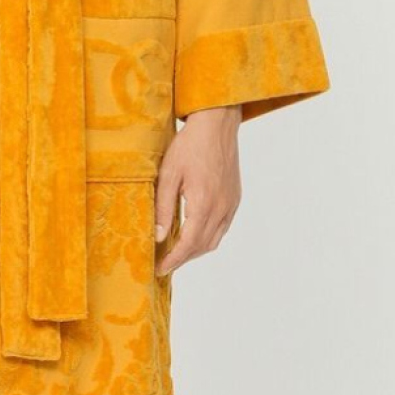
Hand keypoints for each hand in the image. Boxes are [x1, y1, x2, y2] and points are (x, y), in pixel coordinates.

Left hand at [154, 103, 242, 275]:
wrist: (217, 124)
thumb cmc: (190, 145)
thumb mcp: (168, 174)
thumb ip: (163, 207)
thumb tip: (159, 236)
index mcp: (204, 203)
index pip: (188, 244)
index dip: (173, 260)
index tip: (160, 269)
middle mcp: (222, 208)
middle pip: (202, 246)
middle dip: (183, 259)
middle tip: (164, 264)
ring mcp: (231, 204)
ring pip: (214, 239)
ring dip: (195, 251)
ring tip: (176, 253)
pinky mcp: (235, 198)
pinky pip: (222, 227)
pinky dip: (207, 237)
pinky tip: (193, 234)